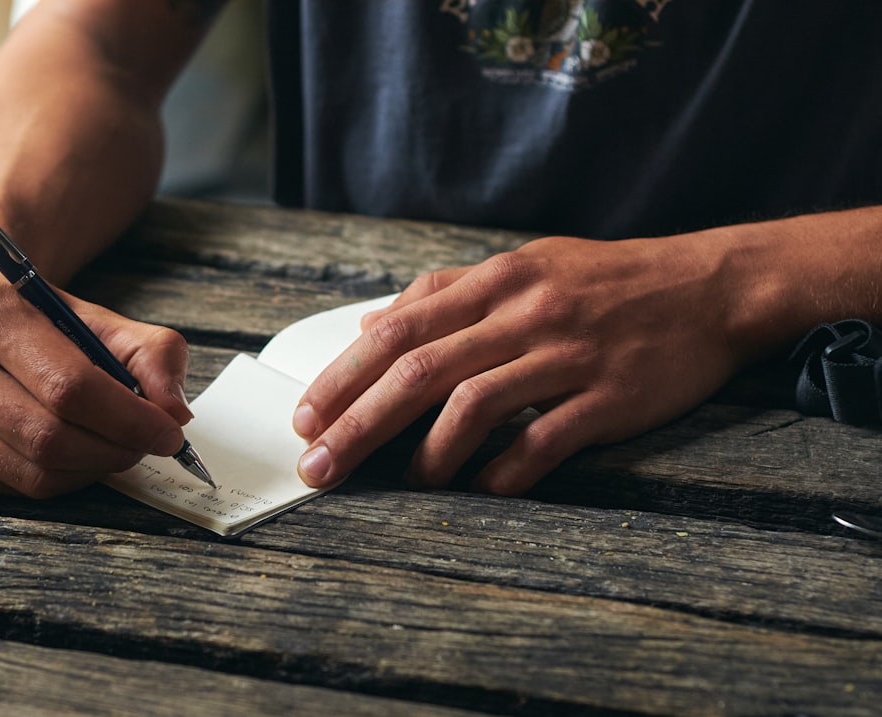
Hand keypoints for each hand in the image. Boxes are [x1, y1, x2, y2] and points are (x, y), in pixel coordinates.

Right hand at [0, 268, 192, 496]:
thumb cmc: (34, 317)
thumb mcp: (98, 318)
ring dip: (92, 468)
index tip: (169, 431)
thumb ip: (152, 355)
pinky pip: (15, 487)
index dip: (130, 419)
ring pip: (34, 472)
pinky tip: (74, 450)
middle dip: (116, 449)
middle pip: (51, 438)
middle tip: (147, 442)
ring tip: (114, 444)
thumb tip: (176, 413)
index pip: (71, 388)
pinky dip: (61, 477)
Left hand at [292, 234, 750, 494]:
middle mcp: (524, 312)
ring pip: (474, 405)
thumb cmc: (602, 281)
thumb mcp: (522, 266)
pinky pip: (545, 438)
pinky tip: (481, 488)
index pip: (399, 331)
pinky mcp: (609, 396)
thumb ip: (443, 292)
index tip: (308, 418)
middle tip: (321, 467)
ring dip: (428, 454)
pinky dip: (504, 468)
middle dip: (359, 424)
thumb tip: (370, 325)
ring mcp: (567, 354)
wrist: (707, 287)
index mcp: (497, 280)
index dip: (345, 377)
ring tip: (406, 482)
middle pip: (420, 371)